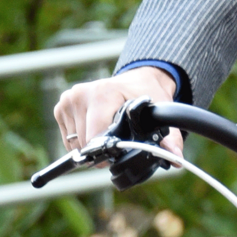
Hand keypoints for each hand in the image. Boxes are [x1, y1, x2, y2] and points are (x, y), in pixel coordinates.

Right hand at [54, 67, 183, 158]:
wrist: (137, 79)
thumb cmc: (146, 94)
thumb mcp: (160, 112)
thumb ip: (170, 137)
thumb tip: (175, 158)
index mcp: (102, 94)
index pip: (95, 136)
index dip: (107, 152)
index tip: (120, 151)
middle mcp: (81, 94)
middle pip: (85, 144)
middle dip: (101, 150)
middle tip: (118, 141)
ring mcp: (68, 99)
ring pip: (75, 144)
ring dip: (91, 146)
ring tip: (107, 131)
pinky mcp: (61, 107)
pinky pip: (69, 139)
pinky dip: (82, 140)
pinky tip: (95, 127)